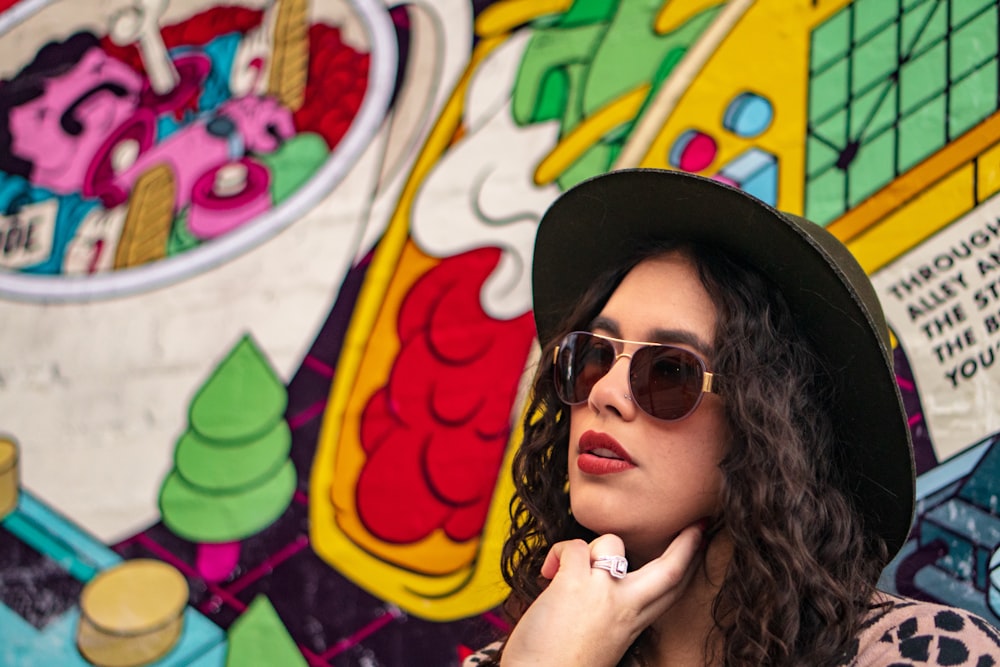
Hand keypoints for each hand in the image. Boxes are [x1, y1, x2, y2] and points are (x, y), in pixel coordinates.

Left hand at [501, 523, 705, 665]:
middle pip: (670, 570)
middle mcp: (625, 607)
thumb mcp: (600, 639)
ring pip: (613, 542)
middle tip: (697, 525)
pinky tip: (548, 573)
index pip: (669, 592)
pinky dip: (559, 552)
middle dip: (687, 545)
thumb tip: (599, 574)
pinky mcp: (575, 582)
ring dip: (591, 547)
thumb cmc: (558, 662)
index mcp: (631, 624)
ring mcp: (603, 592)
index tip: (698, 547)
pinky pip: (576, 546)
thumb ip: (611, 610)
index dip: (688, 567)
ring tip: (567, 571)